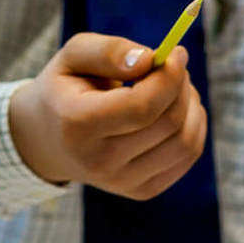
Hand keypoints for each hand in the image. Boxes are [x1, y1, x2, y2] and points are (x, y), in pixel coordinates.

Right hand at [8, 33, 206, 199]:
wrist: (50, 141)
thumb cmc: (66, 90)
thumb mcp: (73, 57)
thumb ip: (108, 51)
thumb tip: (150, 60)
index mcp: (78, 125)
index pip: (142, 107)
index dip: (169, 78)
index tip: (176, 53)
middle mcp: (101, 162)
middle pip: (169, 123)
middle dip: (181, 86)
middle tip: (173, 66)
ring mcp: (123, 182)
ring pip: (185, 142)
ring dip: (192, 106)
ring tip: (174, 88)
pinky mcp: (142, 191)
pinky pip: (187, 155)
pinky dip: (193, 126)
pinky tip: (176, 110)